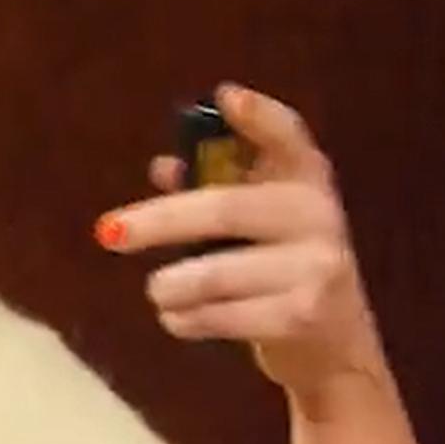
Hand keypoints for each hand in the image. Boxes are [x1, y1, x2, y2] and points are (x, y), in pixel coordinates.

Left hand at [94, 83, 391, 407]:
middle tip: (108, 232)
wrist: (335, 346)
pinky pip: (220, 315)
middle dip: (159, 221)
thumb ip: (216, 193)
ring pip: (215, 273)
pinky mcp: (301, 316)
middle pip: (225, 209)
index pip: (289, 136)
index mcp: (307, 181)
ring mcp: (316, 267)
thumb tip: (163, 167)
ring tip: (157, 290)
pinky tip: (175, 318)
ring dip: (169, 285)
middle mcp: (319, 215)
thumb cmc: (281, 272)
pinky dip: (183, 319)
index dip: (260, 116)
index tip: (226, 97)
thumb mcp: (259, 226)